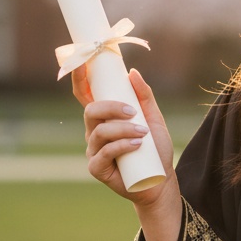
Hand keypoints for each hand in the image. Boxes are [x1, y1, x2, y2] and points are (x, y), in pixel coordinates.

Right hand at [73, 65, 176, 206]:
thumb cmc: (155, 149)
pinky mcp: (96, 168)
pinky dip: (122, 146)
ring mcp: (94, 150)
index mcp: (104, 117)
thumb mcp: (154, 118)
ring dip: (122, 129)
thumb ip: (144, 96)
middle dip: (111, 107)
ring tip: (143, 133)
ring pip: (99, 132)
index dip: (80, 78)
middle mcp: (94, 132)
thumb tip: (133, 72)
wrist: (161, 179)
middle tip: (133, 112)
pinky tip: (137, 144)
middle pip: (91, 111)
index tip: (83, 61)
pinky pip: (104, 153)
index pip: (85, 95)